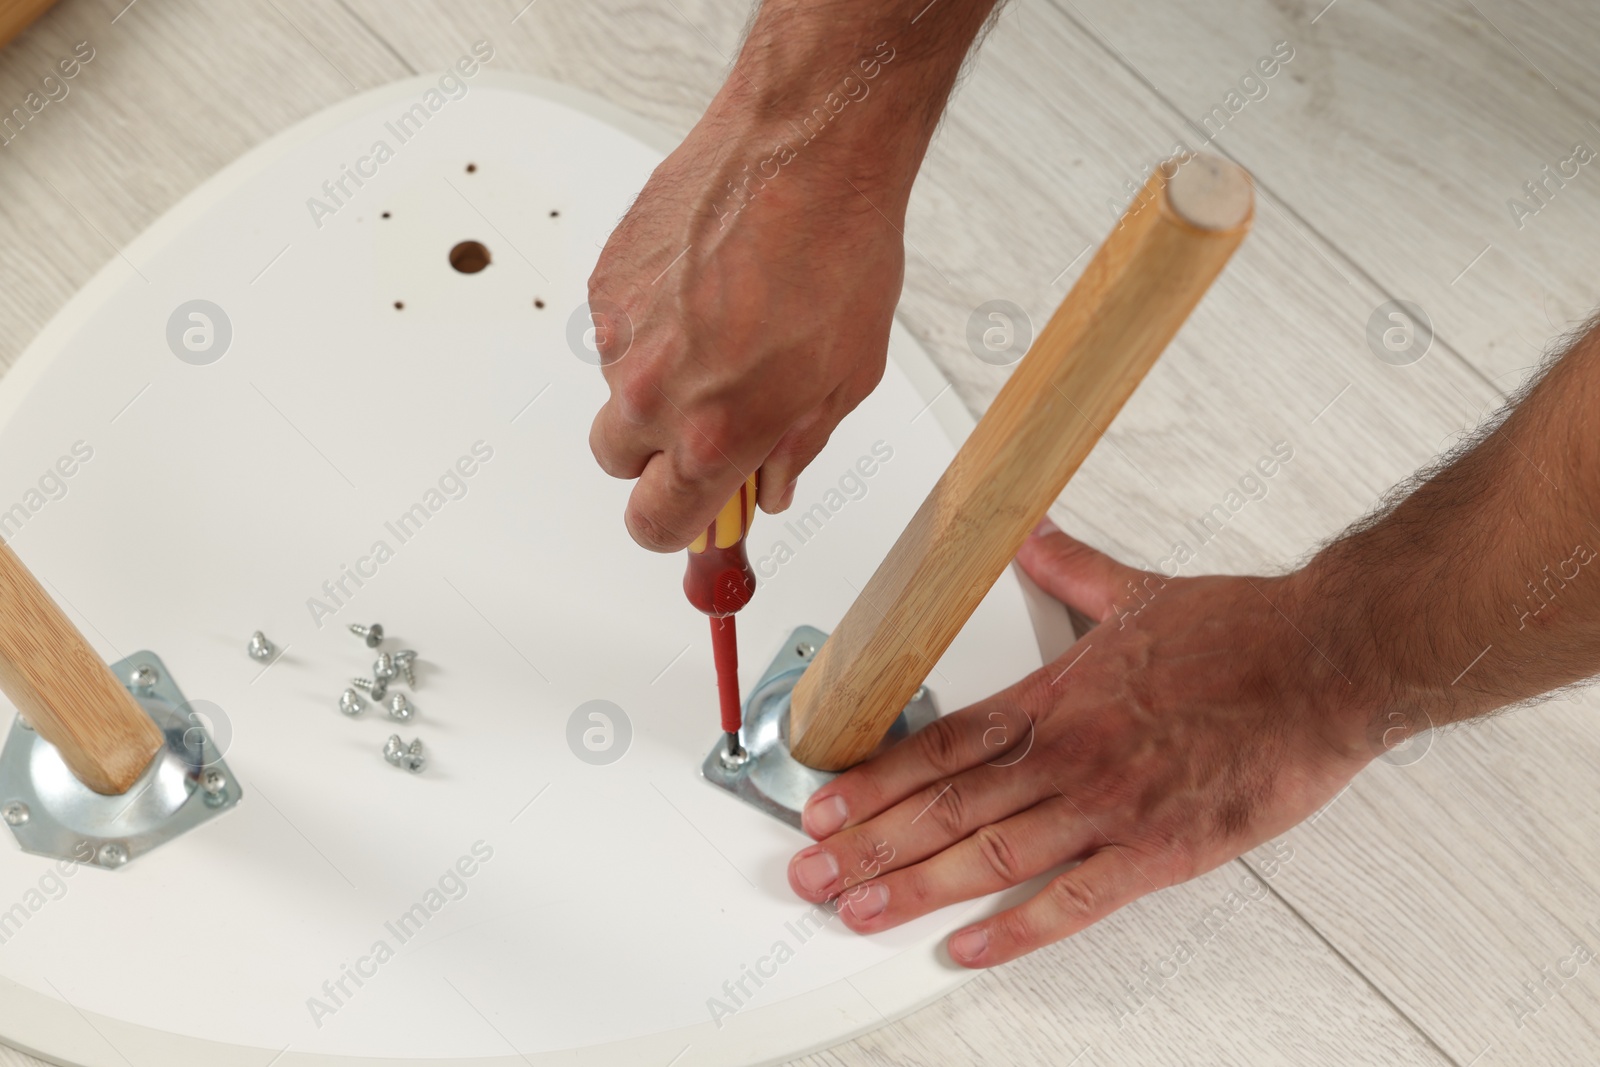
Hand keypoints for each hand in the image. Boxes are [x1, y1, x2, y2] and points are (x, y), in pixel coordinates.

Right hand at [586, 104, 904, 551]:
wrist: (804, 152)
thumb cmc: (837, 255)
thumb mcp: (846, 379)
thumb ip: (795, 446)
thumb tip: (771, 484)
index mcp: (714, 435)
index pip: (657, 524)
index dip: (674, 529)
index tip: (691, 519)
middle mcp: (653, 393)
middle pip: (621, 464)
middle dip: (659, 453)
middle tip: (710, 417)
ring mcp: (620, 334)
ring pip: (618, 389)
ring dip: (658, 378)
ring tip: (724, 324)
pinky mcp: (606, 280)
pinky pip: (617, 327)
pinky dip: (651, 320)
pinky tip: (703, 285)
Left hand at [785, 520, 1375, 966]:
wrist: (1325, 663)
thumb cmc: (1242, 635)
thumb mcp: (1138, 593)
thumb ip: (1071, 572)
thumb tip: (1033, 542)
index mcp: (1055, 698)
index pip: (939, 744)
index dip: (873, 780)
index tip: (822, 805)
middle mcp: (1068, 754)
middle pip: (944, 806)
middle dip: (868, 845)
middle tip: (811, 874)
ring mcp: (1108, 806)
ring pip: (989, 854)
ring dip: (915, 887)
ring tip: (859, 911)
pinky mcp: (1159, 851)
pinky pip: (1073, 900)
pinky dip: (1016, 930)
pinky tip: (969, 948)